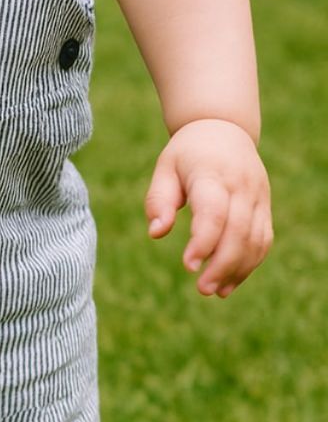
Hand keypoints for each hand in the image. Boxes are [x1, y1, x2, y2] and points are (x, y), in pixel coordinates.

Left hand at [144, 119, 272, 297]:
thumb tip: (156, 233)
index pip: (213, 211)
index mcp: (213, 174)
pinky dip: (250, 263)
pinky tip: (230, 283)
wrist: (224, 130)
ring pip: (256, 238)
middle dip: (222, 263)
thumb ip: (158, 200)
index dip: (203, 240)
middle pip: (239, 230)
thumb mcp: (165, 168)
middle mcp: (241, 185)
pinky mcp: (265, 206)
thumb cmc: (186, 154)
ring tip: (215, 291)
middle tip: (202, 289)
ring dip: (238, 269)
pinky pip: (263, 239)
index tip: (188, 265)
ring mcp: (258, 196)